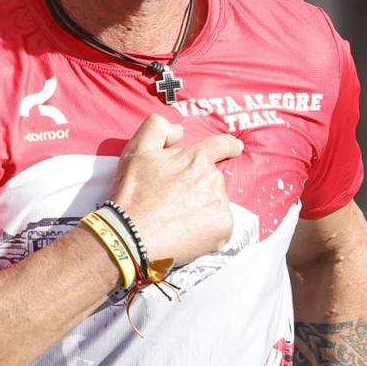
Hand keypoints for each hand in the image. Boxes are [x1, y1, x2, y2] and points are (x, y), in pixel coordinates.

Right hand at [107, 114, 242, 266]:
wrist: (131, 236)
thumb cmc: (133, 195)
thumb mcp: (136, 151)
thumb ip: (157, 128)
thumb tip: (180, 130)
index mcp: (196, 159)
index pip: (222, 145)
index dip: (228, 146)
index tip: (235, 148)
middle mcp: (213, 179)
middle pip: (213, 178)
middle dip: (198, 185)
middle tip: (174, 200)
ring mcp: (220, 205)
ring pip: (216, 201)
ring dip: (203, 207)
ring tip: (177, 219)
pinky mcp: (223, 229)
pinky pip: (221, 225)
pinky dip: (208, 228)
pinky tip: (187, 231)